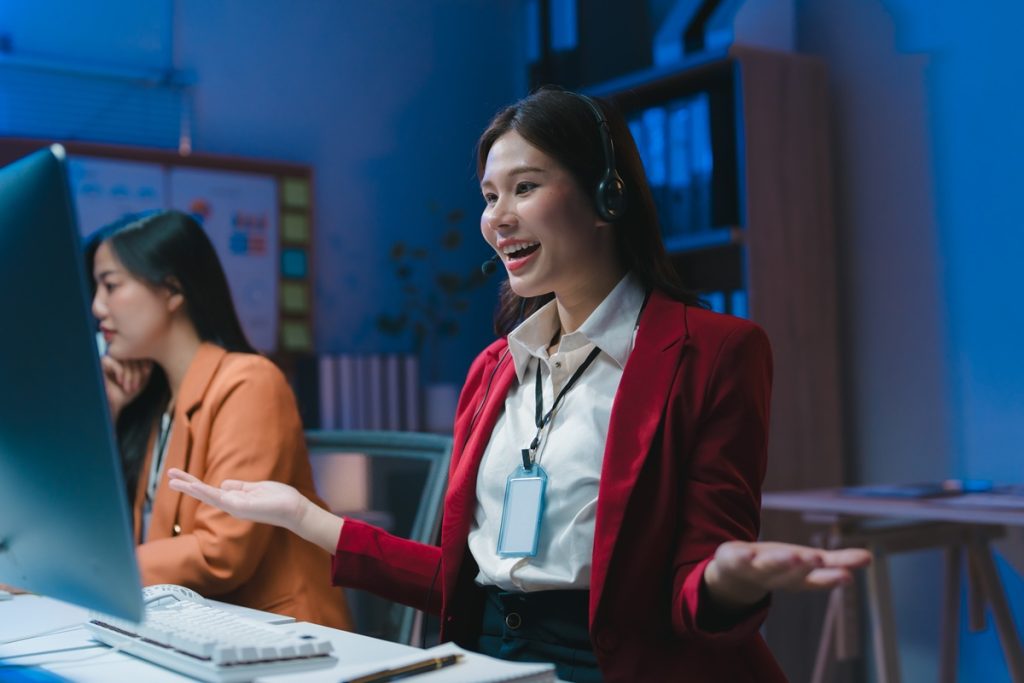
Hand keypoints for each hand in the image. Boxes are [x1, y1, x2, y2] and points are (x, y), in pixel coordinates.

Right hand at [101, 355, 152, 419]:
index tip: (146, 374)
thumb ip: (147, 368)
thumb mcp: (142, 381)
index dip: (146, 362)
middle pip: (132, 354)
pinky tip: (120, 382)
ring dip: (129, 375)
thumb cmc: (126, 393)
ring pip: (123, 358)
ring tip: (129, 388)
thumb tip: (150, 358)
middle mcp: (118, 356)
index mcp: (128, 358)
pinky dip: (120, 372)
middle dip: (137, 372)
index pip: (140, 352)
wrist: (112, 406)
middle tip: (135, 387)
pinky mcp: (98, 364)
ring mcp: (108, 359)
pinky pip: (112, 361)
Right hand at [167, 469, 343, 552]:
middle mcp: (231, 505)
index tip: (179, 476)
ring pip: (206, 495)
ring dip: (189, 486)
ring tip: (172, 479)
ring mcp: (233, 507)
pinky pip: (217, 497)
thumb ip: (239, 487)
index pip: (210, 490)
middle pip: (203, 493)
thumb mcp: (256, 488)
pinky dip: (203, 491)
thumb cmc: (279, 499)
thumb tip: (224, 483)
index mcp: (235, 500)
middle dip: (186, 484)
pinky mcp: (239, 507)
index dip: (195, 483)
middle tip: (168, 475)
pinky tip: (191, 486)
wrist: (294, 509)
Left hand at [703, 541, 871, 609]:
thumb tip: (870, 558)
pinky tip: (748, 553)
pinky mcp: (732, 560)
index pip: (815, 581)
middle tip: (817, 560)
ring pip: (768, 567)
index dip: (829, 579)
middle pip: (792, 574)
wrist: (735, 578)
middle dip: (804, 568)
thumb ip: (837, 562)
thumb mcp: (808, 564)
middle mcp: (777, 576)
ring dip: (780, 563)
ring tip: (794, 555)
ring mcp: (754, 569)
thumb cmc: (778, 567)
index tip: (846, 577)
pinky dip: (742, 558)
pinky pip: (737, 559)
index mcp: (796, 578)